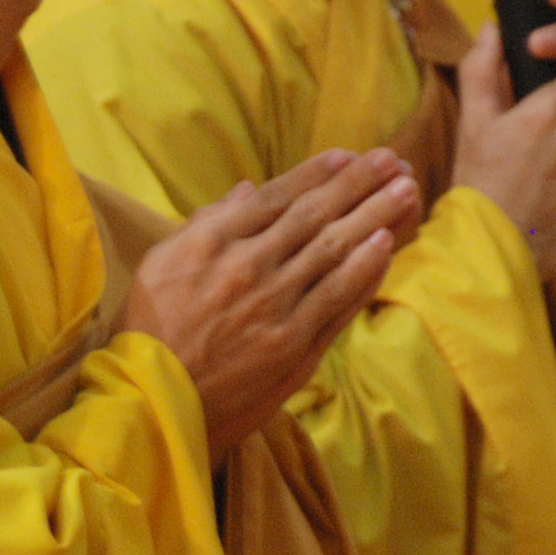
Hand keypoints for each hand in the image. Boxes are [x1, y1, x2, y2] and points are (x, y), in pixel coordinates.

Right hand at [120, 150, 417, 455]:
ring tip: (407, 192)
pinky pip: (338, 300)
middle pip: (315, 216)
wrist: (153, 399)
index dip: (316, 173)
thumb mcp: (160, 263)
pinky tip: (385, 246)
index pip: (276, 196)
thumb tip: (245, 190)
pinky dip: (365, 271)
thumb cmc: (148, 328)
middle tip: (394, 161)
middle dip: (359, 185)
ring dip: (375, 218)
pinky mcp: (294, 345)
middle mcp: (248, 267)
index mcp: (211, 241)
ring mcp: (275, 307)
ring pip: (335, 252)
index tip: (348, 155)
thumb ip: (206, 223)